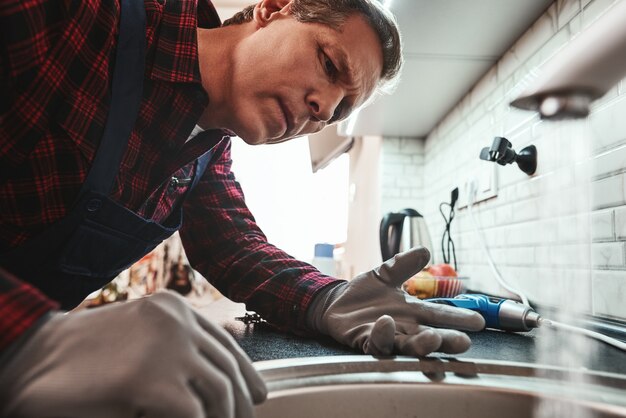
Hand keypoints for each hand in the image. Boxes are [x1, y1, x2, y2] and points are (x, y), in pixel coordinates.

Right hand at [0, 291, 266, 417]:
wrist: (31, 358)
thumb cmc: (82, 356)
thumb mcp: (140, 340)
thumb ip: (176, 348)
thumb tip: (215, 378)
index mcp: (174, 308)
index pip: (226, 343)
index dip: (247, 372)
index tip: (258, 395)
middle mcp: (177, 321)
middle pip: (228, 368)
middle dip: (242, 402)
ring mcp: (167, 348)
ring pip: (220, 392)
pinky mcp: (152, 380)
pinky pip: (195, 415)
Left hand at [307, 247, 484, 355]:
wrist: (336, 301)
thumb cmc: (365, 293)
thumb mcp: (386, 274)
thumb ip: (404, 264)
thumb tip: (425, 250)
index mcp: (412, 311)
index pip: (439, 315)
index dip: (458, 318)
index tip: (479, 321)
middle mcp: (403, 327)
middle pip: (429, 337)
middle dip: (446, 341)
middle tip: (463, 342)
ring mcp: (386, 335)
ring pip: (407, 345)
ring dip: (421, 344)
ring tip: (433, 339)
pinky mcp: (365, 340)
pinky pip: (376, 342)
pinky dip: (382, 335)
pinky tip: (386, 323)